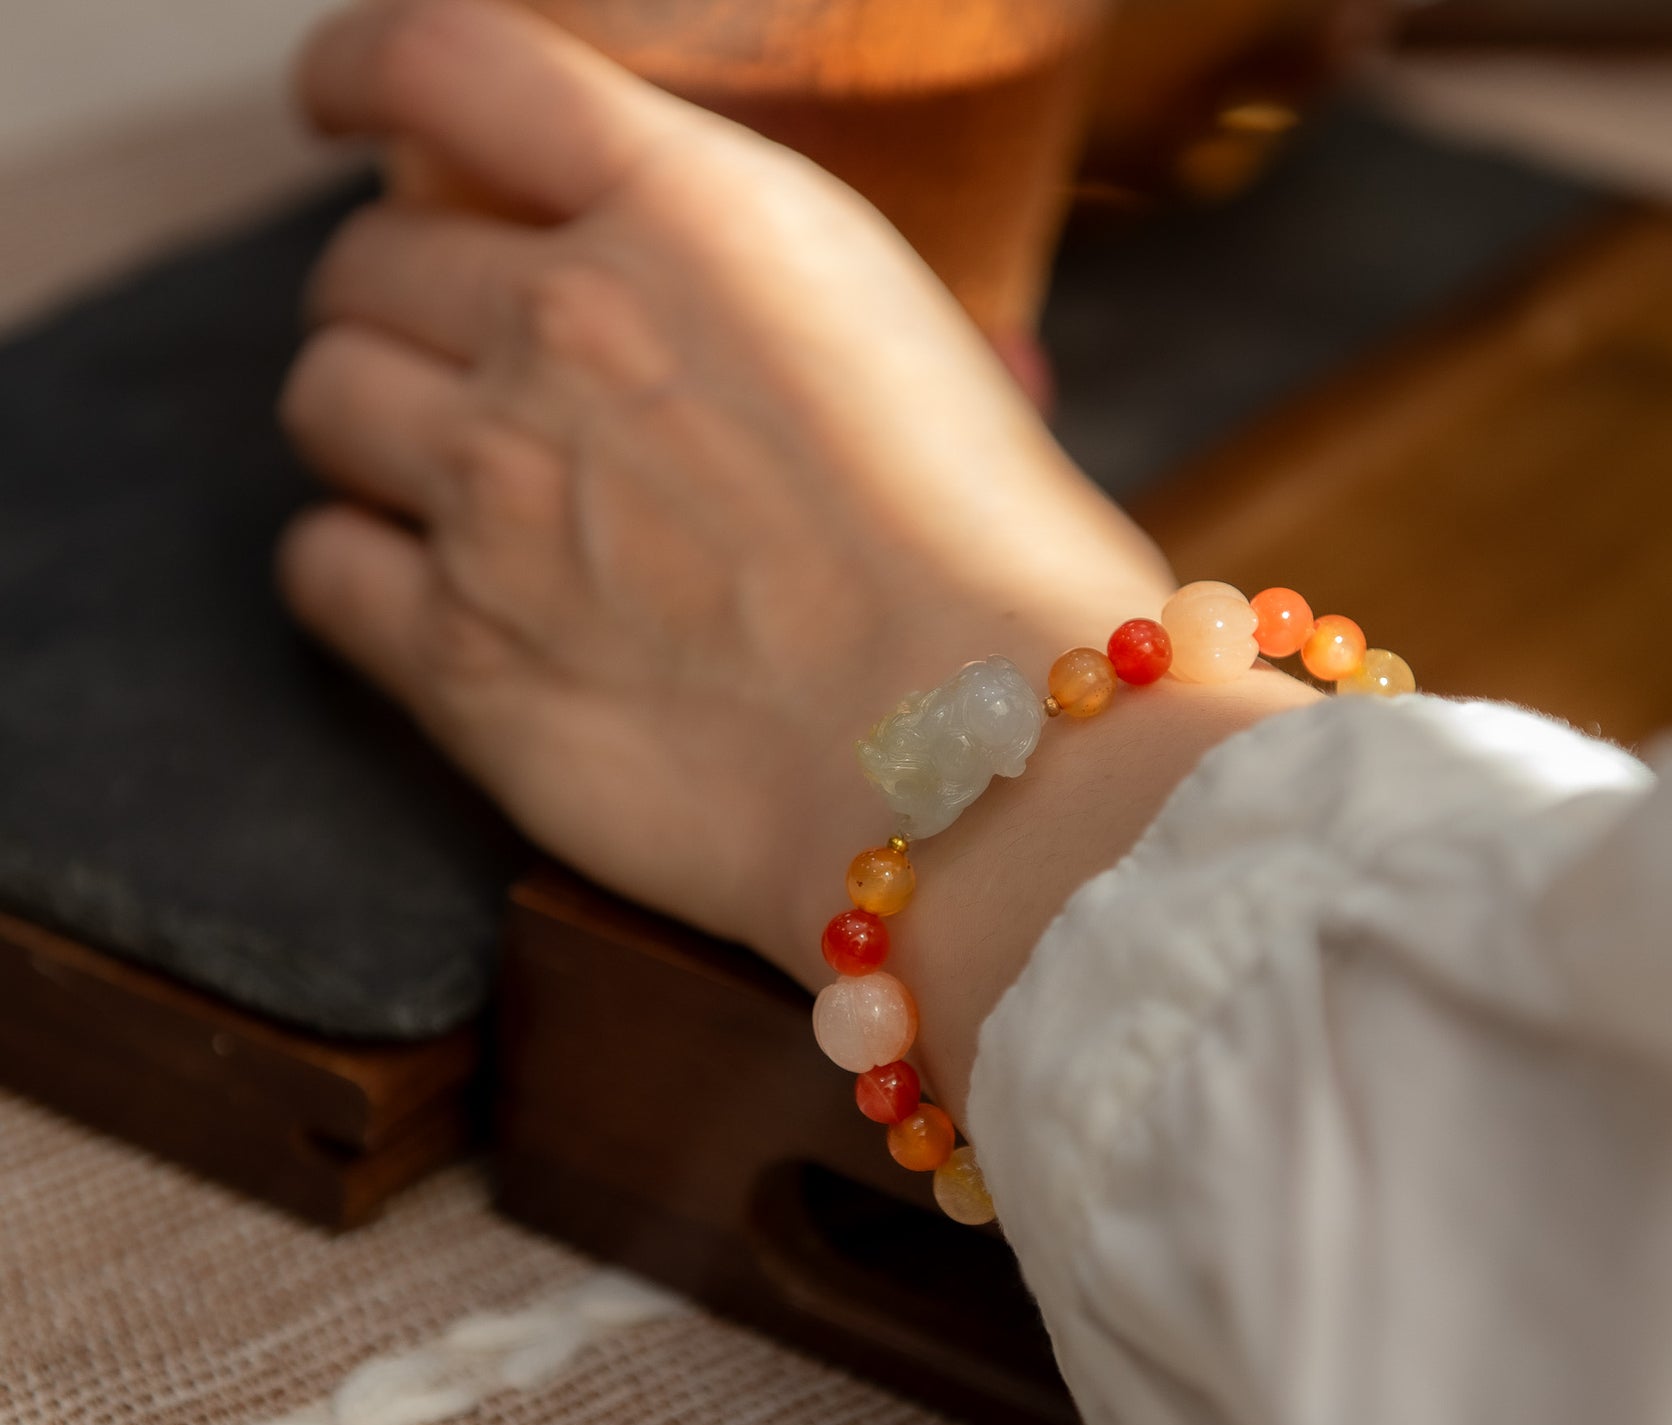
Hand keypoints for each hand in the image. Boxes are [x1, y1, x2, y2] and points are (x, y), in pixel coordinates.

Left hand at [279, 0, 1173, 985]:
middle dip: (403, 305)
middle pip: (366, 263)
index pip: (443, 61)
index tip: (348, 107)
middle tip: (473, 371)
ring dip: (375, 432)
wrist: (991, 759)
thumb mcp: (916, 347)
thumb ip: (771, 295)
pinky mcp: (458, 654)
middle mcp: (561, 329)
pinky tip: (430, 596)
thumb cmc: (1001, 570)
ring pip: (325, 401)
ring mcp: (491, 494)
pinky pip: (321, 568)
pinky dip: (358, 571)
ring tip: (463, 490)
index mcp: (686, 216)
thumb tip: (736, 311)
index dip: (367, 75)